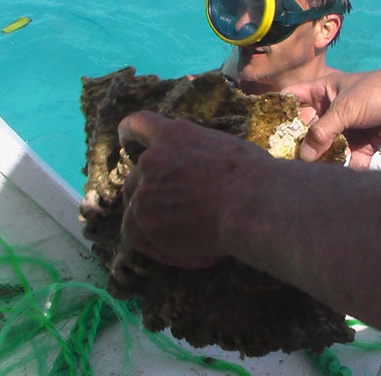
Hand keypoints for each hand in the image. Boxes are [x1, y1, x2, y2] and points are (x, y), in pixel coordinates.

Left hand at [118, 111, 269, 268]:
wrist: (251, 201)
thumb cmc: (255, 176)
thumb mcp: (229, 152)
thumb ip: (205, 158)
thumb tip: (212, 175)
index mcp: (176, 135)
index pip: (141, 123)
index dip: (129, 131)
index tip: (124, 138)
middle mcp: (153, 158)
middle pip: (136, 177)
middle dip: (151, 196)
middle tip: (173, 215)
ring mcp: (145, 189)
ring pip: (135, 211)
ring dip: (160, 228)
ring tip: (196, 245)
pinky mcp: (143, 220)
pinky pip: (142, 239)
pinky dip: (166, 251)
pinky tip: (195, 257)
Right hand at [284, 65, 380, 168]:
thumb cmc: (377, 92)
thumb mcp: (345, 109)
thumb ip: (323, 132)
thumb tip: (303, 156)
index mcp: (322, 92)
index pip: (292, 99)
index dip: (277, 112)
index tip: (263, 131)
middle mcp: (330, 111)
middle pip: (307, 129)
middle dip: (299, 145)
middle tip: (285, 162)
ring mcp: (346, 128)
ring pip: (327, 147)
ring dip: (322, 160)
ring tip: (310, 176)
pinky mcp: (362, 144)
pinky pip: (349, 158)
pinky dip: (347, 167)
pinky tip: (341, 177)